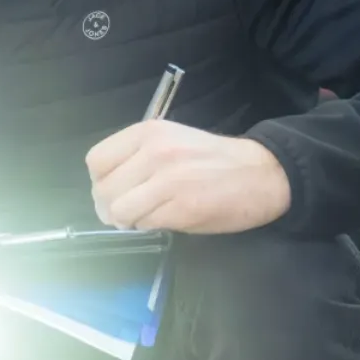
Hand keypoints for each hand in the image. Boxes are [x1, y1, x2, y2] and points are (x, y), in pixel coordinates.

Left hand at [85, 120, 290, 233]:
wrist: (262, 173)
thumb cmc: (213, 159)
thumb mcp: (171, 140)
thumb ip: (137, 157)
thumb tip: (107, 187)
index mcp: (148, 132)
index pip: (97, 161)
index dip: (100, 181)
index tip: (111, 190)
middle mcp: (154, 153)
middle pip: (104, 189)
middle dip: (109, 206)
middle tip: (124, 212)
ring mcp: (168, 181)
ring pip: (120, 210)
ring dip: (127, 220)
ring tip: (143, 216)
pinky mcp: (182, 209)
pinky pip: (146, 223)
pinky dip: (149, 226)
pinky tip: (164, 219)